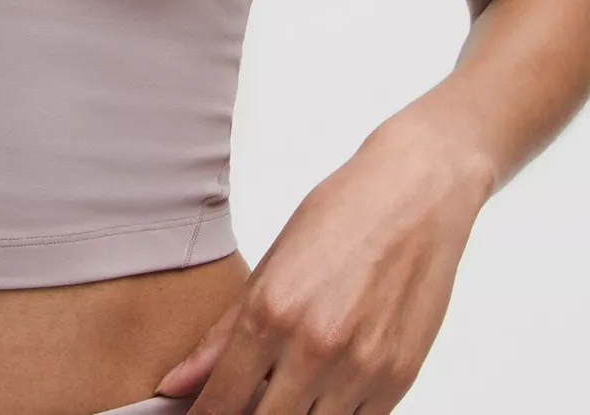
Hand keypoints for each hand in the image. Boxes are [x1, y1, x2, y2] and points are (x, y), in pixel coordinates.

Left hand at [152, 121, 492, 413]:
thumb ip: (222, 334)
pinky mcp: (399, 380)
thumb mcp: (271, 264)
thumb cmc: (342, 215)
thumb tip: (174, 384)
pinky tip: (324, 391)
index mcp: (272, 311)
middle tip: (244, 398)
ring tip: (285, 389)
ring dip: (293, 414)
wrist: (415, 195)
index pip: (224, 399)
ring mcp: (361, 369)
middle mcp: (314, 346)